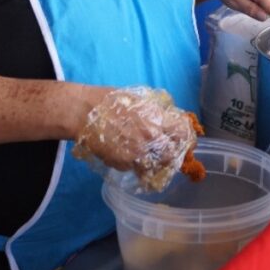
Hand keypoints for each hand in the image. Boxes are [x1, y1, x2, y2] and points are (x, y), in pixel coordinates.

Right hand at [73, 87, 196, 190]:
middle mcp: (152, 138)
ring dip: (154, 166)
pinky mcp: (123, 164)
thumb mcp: (142, 99)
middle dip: (171, 155)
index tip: (181, 140)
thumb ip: (158, 112)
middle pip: (173, 155)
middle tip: (165, 153)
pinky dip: (134, 167)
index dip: (185, 138)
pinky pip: (136, 170)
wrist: (85, 111)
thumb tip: (170, 121)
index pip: (184, 134)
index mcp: (158, 119)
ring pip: (155, 168)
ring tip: (147, 160)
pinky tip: (128, 159)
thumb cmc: (112, 100)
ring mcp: (138, 153)